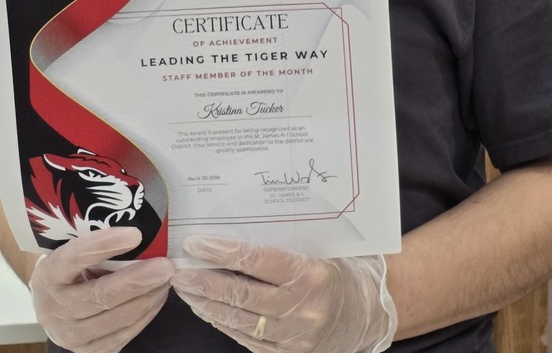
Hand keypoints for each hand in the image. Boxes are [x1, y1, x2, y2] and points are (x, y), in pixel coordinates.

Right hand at [29, 227, 174, 352]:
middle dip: (137, 279)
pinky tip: (156, 297)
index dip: (105, 245)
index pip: (75, 257)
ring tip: (166, 280)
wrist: (51, 303)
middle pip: (100, 296)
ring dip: (147, 298)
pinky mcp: (88, 351)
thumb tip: (138, 233)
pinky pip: (122, 334)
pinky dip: (145, 315)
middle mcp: (53, 309)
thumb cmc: (68, 268)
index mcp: (47, 275)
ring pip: (115, 318)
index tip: (136, 234)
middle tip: (166, 265)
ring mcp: (69, 335)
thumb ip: (95, 245)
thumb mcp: (70, 250)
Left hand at [171, 235, 396, 352]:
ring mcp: (294, 337)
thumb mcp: (327, 245)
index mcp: (310, 274)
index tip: (196, 243)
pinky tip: (209, 310)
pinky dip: (224, 323)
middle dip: (203, 281)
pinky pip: (248, 339)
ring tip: (185, 288)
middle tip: (178, 268)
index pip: (256, 260)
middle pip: (240, 293)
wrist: (373, 314)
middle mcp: (300, 308)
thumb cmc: (347, 269)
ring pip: (238, 320)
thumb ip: (293, 234)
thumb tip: (246, 211)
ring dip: (206, 304)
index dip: (222, 251)